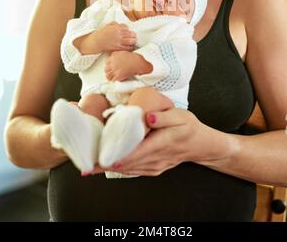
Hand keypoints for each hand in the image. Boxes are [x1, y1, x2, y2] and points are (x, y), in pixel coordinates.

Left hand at [91, 108, 236, 176]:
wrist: (200, 145)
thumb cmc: (188, 127)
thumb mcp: (180, 116)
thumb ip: (163, 117)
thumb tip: (147, 117)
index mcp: (160, 144)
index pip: (134, 152)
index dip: (115, 156)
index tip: (99, 158)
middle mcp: (155, 158)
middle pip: (127, 163)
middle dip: (105, 164)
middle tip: (86, 164)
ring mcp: (154, 166)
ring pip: (128, 169)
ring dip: (109, 168)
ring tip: (91, 165)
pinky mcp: (153, 168)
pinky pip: (133, 171)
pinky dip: (119, 168)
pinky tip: (107, 166)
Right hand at [97, 22, 136, 52]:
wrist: (95, 42)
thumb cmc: (101, 33)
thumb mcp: (107, 25)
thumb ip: (115, 24)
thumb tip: (122, 25)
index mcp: (116, 28)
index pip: (127, 27)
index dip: (128, 29)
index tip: (129, 31)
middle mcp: (118, 34)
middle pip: (131, 34)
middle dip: (134, 35)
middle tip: (134, 36)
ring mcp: (118, 42)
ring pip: (130, 41)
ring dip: (134, 41)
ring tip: (134, 41)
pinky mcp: (117, 48)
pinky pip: (127, 48)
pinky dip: (130, 48)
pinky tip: (130, 47)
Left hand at [105, 51, 134, 80]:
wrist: (139, 63)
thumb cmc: (135, 58)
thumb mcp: (125, 52)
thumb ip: (119, 54)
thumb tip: (117, 58)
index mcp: (114, 56)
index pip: (107, 62)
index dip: (109, 65)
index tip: (111, 67)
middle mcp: (113, 62)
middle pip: (106, 69)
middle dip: (109, 71)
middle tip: (112, 73)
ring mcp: (115, 69)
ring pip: (108, 75)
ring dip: (110, 77)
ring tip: (112, 78)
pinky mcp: (118, 75)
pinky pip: (113, 79)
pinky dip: (114, 80)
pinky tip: (116, 80)